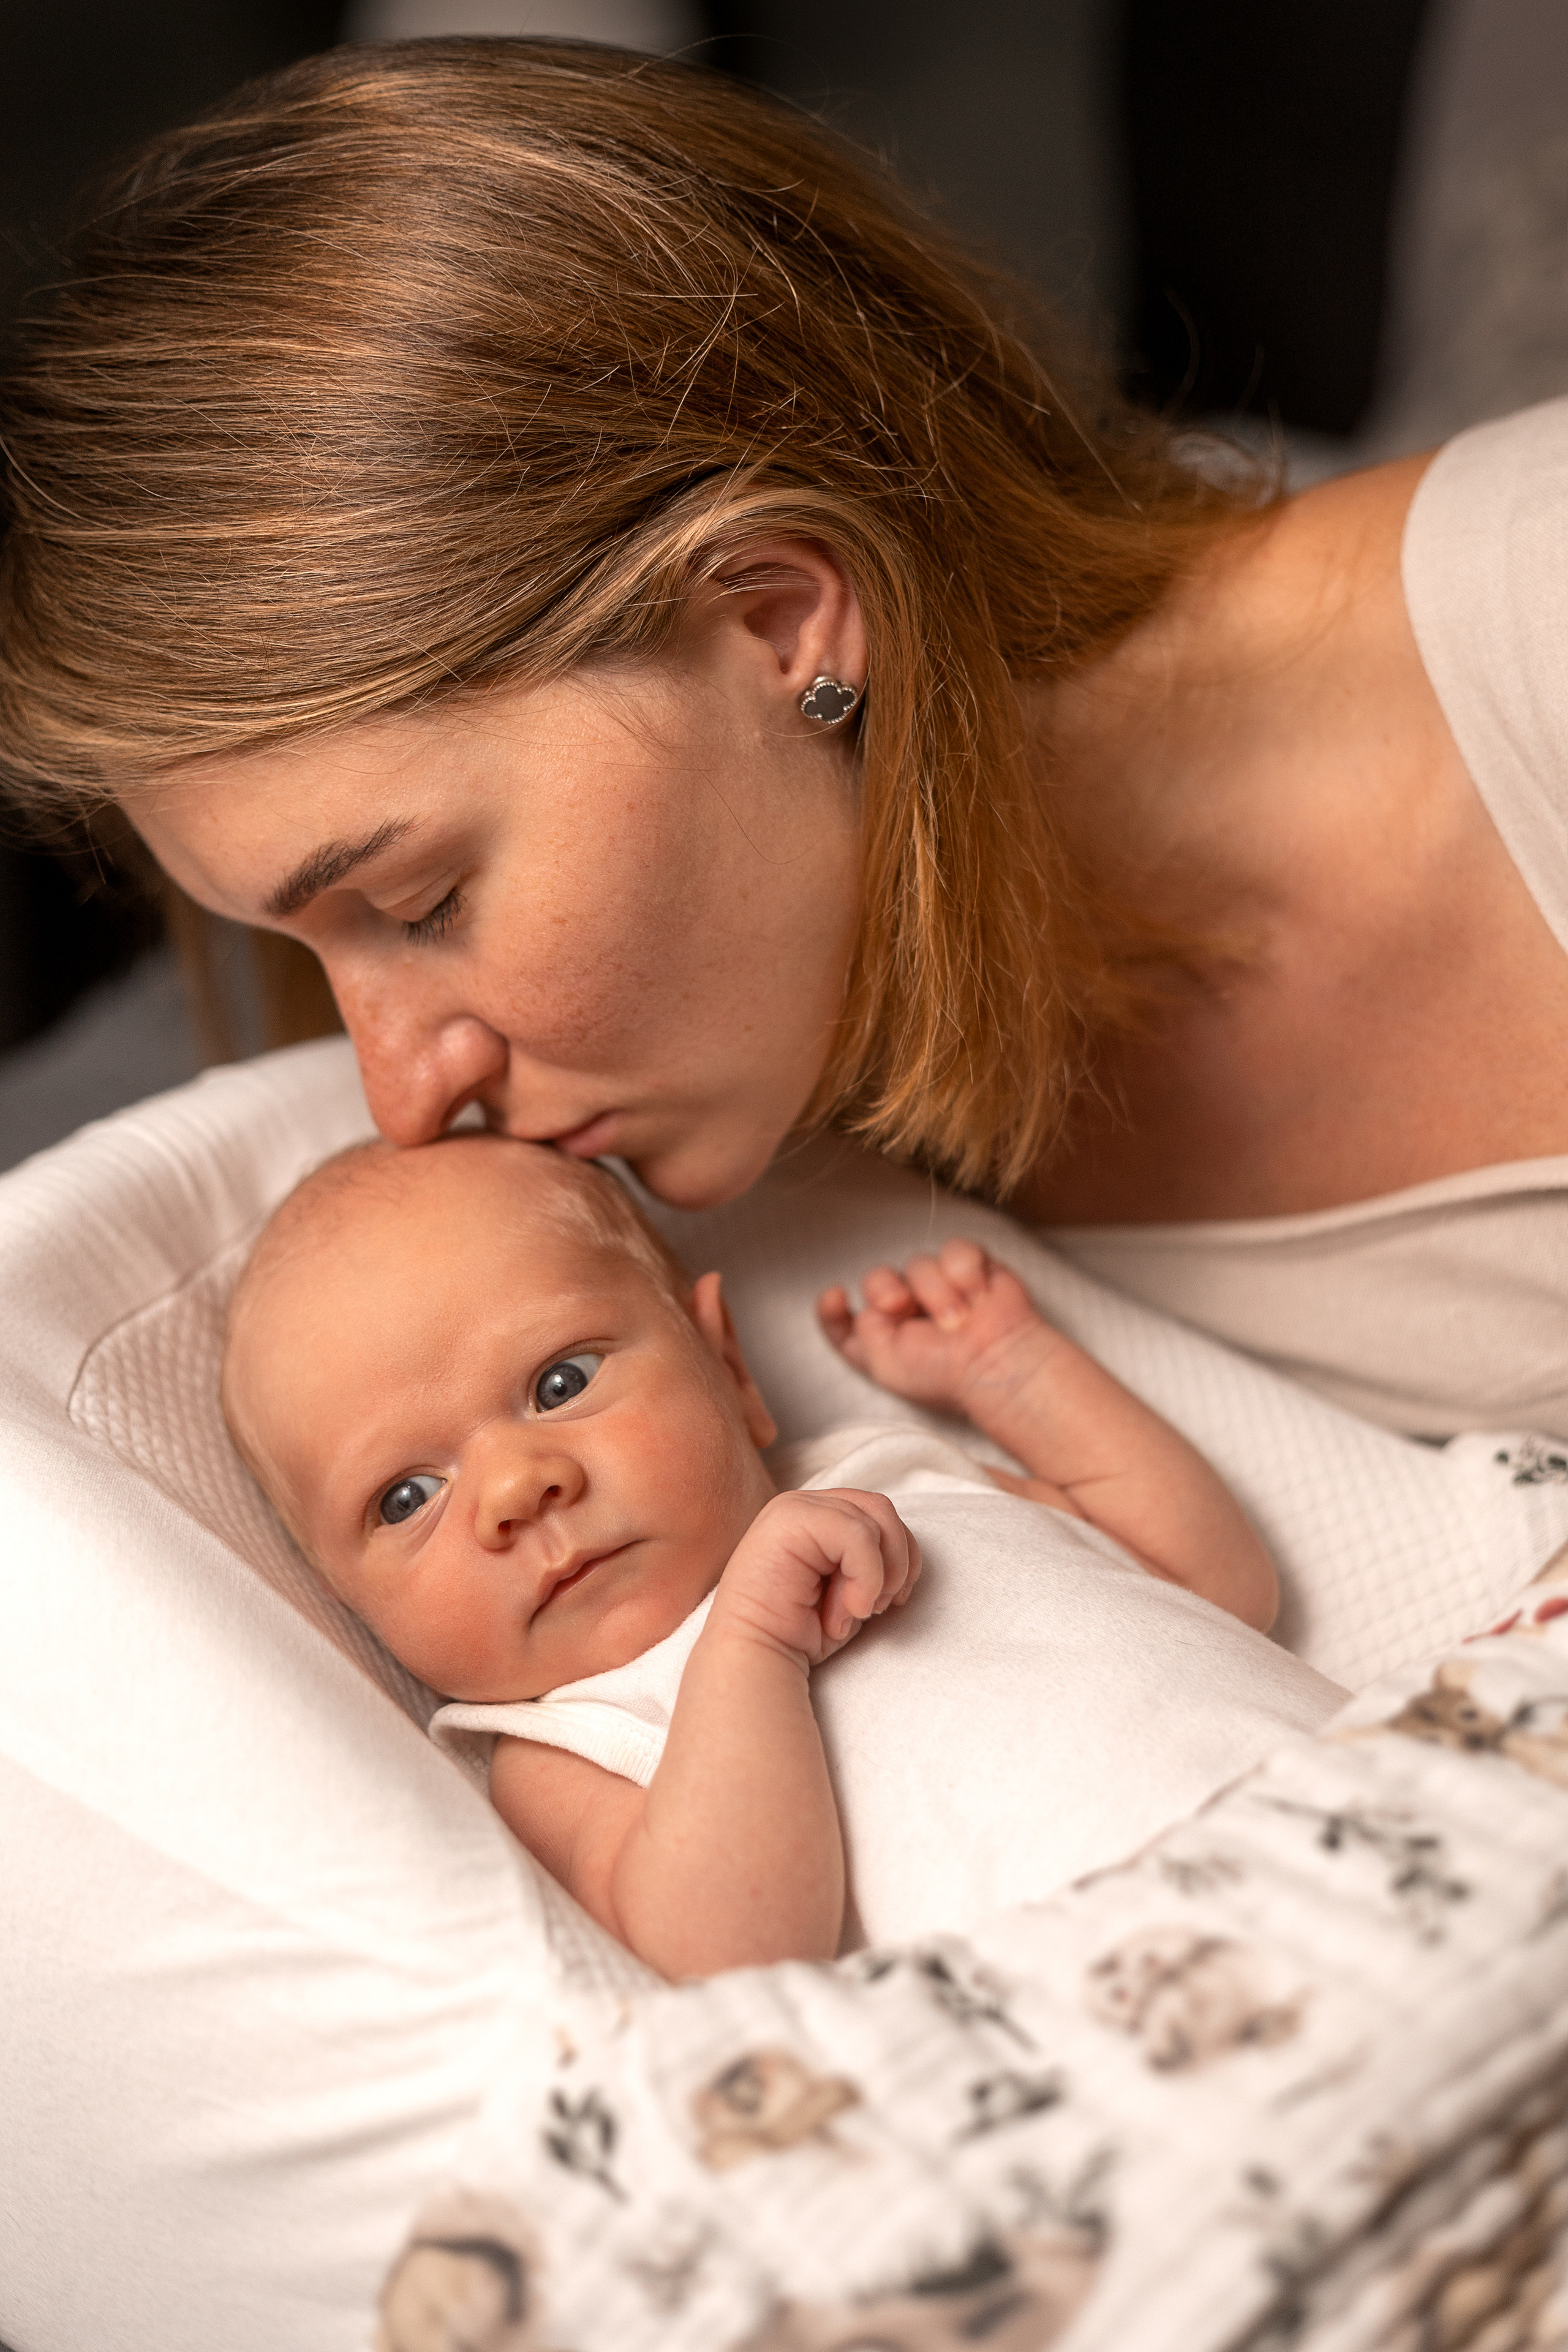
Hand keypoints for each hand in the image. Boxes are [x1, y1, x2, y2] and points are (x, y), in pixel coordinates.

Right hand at [712, 1487, 920, 1665]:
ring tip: (855, 1610)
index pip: (879, 1514)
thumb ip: (871, 1557)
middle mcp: (805, 1504)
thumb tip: (904, 1549)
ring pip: (875, 1520)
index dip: (900, 1557)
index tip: (889, 1602)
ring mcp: (795, 1507)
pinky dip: (867, 1578)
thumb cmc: (801, 1631)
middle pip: (882, 1510)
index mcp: (817, 1516)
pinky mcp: (790, 1518)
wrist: (757, 1656)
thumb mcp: (850, 1588)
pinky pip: (859, 1535)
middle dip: (896, 1564)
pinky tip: (846, 1610)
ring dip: (879, 1576)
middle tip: (875, 1608)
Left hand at [818, 1238, 1049, 1416]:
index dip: (831, 1309)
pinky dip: (965, 1272)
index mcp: (883, 1340)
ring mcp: (939, 1288)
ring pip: (917, 1264)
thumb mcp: (884, 1366)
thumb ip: (859, 1333)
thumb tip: (864, 1306)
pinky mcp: (971, 1269)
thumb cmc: (943, 1374)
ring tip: (959, 1319)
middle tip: (901, 1307)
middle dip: (885, 1290)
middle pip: (878, 1278)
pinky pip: (955, 1250)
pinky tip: (979, 1296)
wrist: (995, 1362)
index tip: (835, 1295)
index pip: (845, 1320)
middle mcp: (908, 1313)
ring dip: (936, 1291)